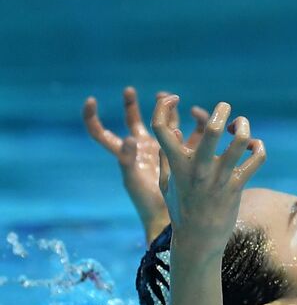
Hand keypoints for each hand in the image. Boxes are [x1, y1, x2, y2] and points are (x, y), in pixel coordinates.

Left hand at [84, 88, 209, 241]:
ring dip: (164, 108)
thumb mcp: (133, 181)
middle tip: (129, 90)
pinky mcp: (183, 150)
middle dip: (130, 105)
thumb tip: (130, 137)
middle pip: (131, 121)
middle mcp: (142, 147)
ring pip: (161, 121)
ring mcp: (163, 147)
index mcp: (125, 153)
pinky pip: (188, 129)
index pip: (101, 133)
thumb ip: (127, 159)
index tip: (92, 100)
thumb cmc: (147, 201)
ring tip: (169, 97)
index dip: (92, 117)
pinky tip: (196, 114)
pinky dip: (193, 119)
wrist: (172, 214)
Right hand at [151, 97, 265, 251]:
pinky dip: (258, 148)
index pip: (161, 128)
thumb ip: (166, 158)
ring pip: (240, 141)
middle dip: (222, 112)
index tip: (172, 99)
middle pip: (213, 131)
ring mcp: (219, 177)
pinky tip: (253, 148)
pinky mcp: (237, 185)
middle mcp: (197, 168)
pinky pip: (255, 159)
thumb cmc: (180, 208)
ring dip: (244, 127)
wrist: (198, 239)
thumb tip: (171, 132)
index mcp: (175, 164)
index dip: (163, 107)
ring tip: (240, 126)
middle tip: (224, 107)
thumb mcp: (166, 183)